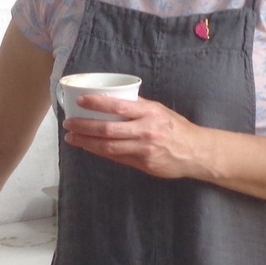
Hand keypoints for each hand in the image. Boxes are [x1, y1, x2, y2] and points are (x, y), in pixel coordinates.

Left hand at [65, 94, 206, 179]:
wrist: (195, 152)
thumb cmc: (176, 128)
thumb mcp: (160, 111)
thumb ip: (138, 107)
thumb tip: (113, 101)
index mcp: (150, 112)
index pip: (119, 106)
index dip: (97, 103)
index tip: (81, 101)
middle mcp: (146, 130)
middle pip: (108, 128)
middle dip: (84, 126)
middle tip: (69, 123)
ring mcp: (144, 148)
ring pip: (109, 146)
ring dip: (87, 142)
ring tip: (72, 137)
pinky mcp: (143, 163)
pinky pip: (117, 157)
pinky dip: (100, 152)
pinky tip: (89, 147)